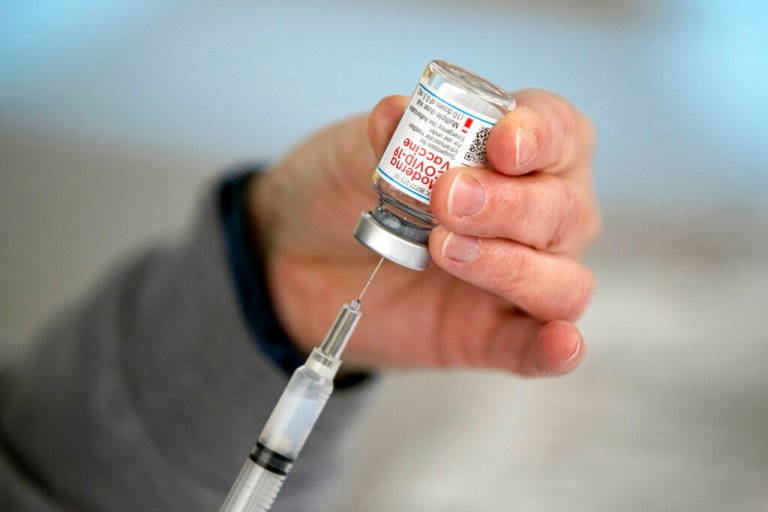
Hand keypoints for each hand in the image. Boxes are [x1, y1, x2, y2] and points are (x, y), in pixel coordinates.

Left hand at [249, 89, 599, 375]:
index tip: (501, 144)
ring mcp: (516, 279)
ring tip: (443, 249)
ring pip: (563, 280)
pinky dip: (553, 348)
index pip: (558, 133)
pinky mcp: (489, 334)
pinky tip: (559, 345)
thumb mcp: (356, 152)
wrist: (296, 255)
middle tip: (446, 199)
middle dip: (509, 203)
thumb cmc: (344, 191)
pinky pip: (535, 346)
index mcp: (513, 153)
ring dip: (513, 266)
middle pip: (563, 210)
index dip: (539, 135)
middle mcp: (533, 215)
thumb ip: (388, 139)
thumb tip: (396, 116)